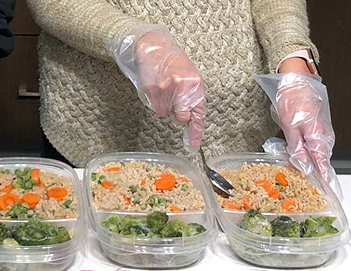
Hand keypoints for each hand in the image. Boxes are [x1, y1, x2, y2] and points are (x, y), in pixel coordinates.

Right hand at [109, 28, 205, 147]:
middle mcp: (182, 87)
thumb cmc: (171, 60)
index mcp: (196, 83)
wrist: (152, 45)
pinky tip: (156, 88)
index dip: (196, 132)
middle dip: (177, 114)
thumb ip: (192, 97)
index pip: (198, 113)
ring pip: (165, 113)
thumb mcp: (189, 76)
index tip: (194, 145)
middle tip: (174, 101)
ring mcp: (166, 89)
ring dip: (165, 106)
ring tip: (164, 88)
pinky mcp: (152, 90)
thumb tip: (191, 119)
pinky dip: (155, 102)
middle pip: (180, 118)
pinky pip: (155, 108)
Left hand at [269, 72, 341, 197]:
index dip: (326, 182)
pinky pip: (312, 145)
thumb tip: (304, 167)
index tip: (330, 195)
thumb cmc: (293, 100)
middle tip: (299, 182)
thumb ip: (297, 149)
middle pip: (319, 162)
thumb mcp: (290, 127)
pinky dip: (303, 150)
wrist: (297, 80)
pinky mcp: (316, 129)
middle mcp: (324, 138)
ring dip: (305, 160)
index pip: (324, 167)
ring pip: (314, 154)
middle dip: (311, 172)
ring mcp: (321, 133)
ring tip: (291, 164)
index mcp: (319, 139)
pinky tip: (292, 150)